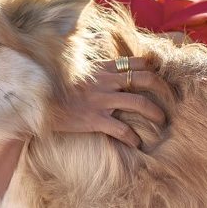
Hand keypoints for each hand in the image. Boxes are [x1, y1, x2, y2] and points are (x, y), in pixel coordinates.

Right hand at [54, 56, 168, 147]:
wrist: (35, 102)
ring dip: (156, 113)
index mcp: (102, 68)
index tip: (162, 78)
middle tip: (171, 102)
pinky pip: (121, 129)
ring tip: (162, 123)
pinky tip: (138, 144)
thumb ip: (94, 69)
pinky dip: (134, 138)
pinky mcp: (94, 119)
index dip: (154, 69)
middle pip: (145, 79)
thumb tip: (108, 69)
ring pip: (139, 103)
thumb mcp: (75, 70)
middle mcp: (105, 81)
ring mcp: (100, 100)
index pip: (136, 62)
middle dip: (164, 90)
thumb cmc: (56, 89)